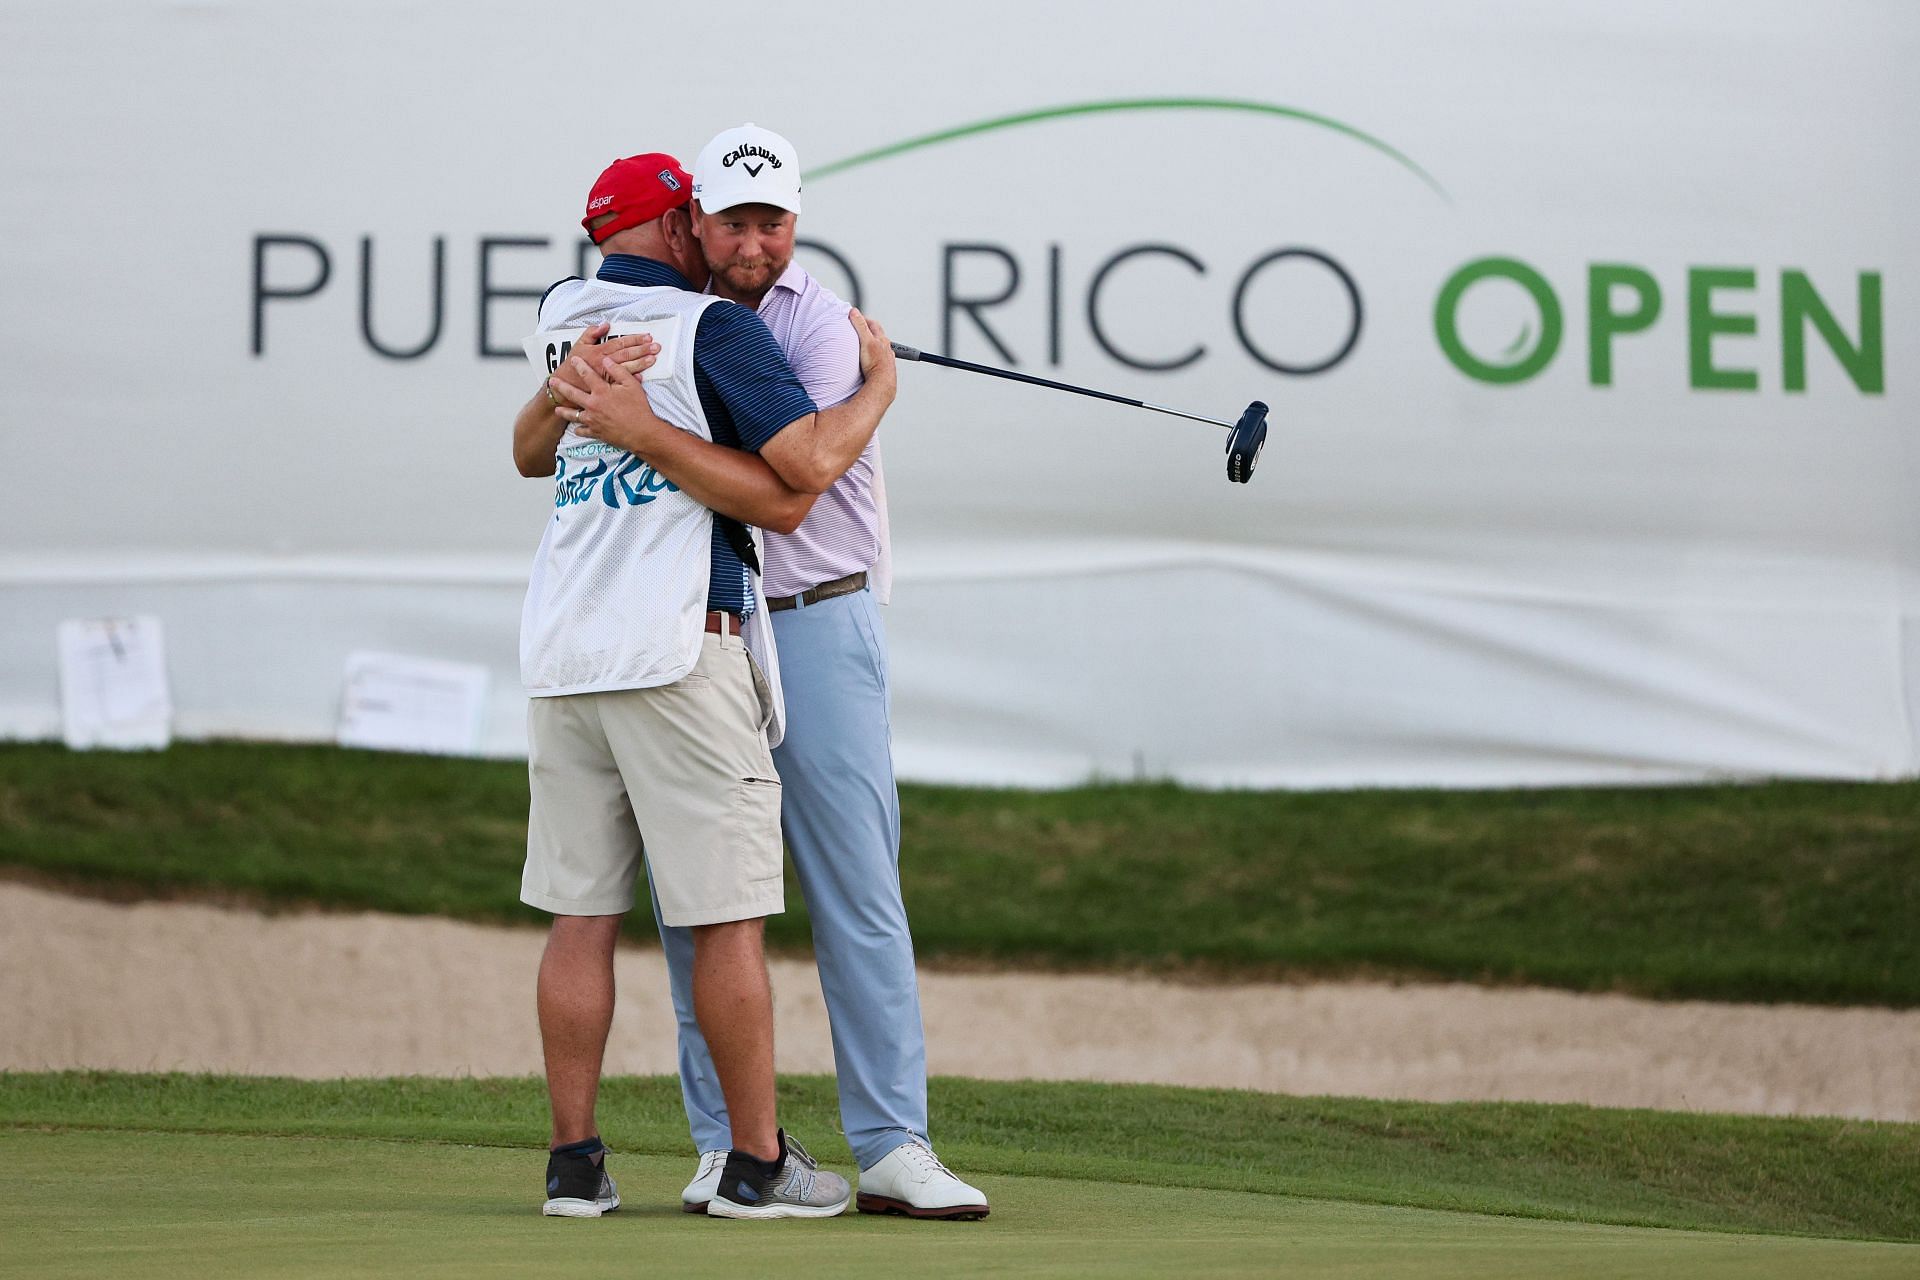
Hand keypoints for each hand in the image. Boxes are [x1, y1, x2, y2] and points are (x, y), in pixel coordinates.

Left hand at [547, 354, 675, 459]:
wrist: (641, 433)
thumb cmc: (639, 409)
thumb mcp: (632, 385)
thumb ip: (618, 371)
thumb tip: (607, 360)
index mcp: (601, 391)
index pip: (587, 375)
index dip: (580, 366)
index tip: (574, 360)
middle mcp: (593, 405)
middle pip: (572, 394)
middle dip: (561, 387)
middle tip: (553, 382)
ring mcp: (593, 420)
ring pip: (573, 415)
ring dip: (564, 411)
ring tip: (557, 409)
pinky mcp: (596, 432)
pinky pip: (583, 431)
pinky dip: (579, 429)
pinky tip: (576, 428)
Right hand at [548, 322, 659, 399]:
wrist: (564, 386)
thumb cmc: (572, 365)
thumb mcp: (579, 345)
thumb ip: (592, 333)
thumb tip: (605, 325)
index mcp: (598, 351)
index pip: (620, 342)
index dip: (634, 339)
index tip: (647, 336)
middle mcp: (603, 363)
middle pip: (626, 354)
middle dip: (642, 350)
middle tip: (656, 347)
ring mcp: (605, 377)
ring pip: (626, 368)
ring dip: (641, 363)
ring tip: (653, 359)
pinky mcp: (606, 388)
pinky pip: (620, 384)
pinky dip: (631, 380)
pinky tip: (642, 377)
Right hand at [849, 307, 895, 389]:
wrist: (882, 382)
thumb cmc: (875, 363)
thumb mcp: (865, 341)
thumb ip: (860, 326)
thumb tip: (854, 312)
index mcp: (881, 339)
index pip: (873, 324)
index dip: (863, 319)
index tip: (854, 317)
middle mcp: (886, 347)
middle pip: (878, 334)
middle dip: (869, 330)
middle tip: (858, 328)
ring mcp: (887, 357)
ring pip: (880, 347)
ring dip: (873, 343)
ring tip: (864, 344)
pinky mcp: (885, 368)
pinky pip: (880, 359)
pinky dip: (874, 356)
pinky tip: (870, 360)